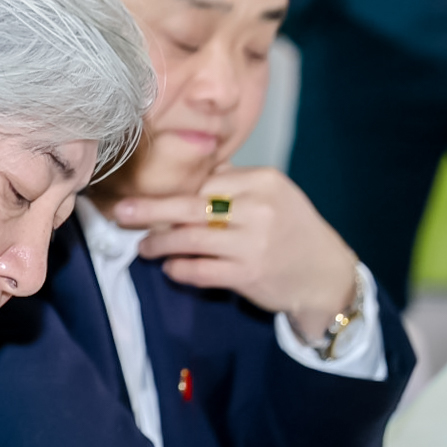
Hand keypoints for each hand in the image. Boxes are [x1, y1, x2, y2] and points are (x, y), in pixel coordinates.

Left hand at [112, 167, 361, 340]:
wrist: (325, 275)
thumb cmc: (294, 231)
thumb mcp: (275, 195)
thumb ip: (236, 182)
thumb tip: (191, 171)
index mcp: (263, 181)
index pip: (206, 181)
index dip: (173, 191)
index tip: (146, 195)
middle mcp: (258, 208)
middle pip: (190, 205)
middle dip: (150, 211)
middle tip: (122, 213)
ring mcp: (253, 243)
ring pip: (190, 239)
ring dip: (160, 244)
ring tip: (143, 247)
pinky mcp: (248, 274)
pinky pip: (200, 270)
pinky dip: (180, 269)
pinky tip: (170, 268)